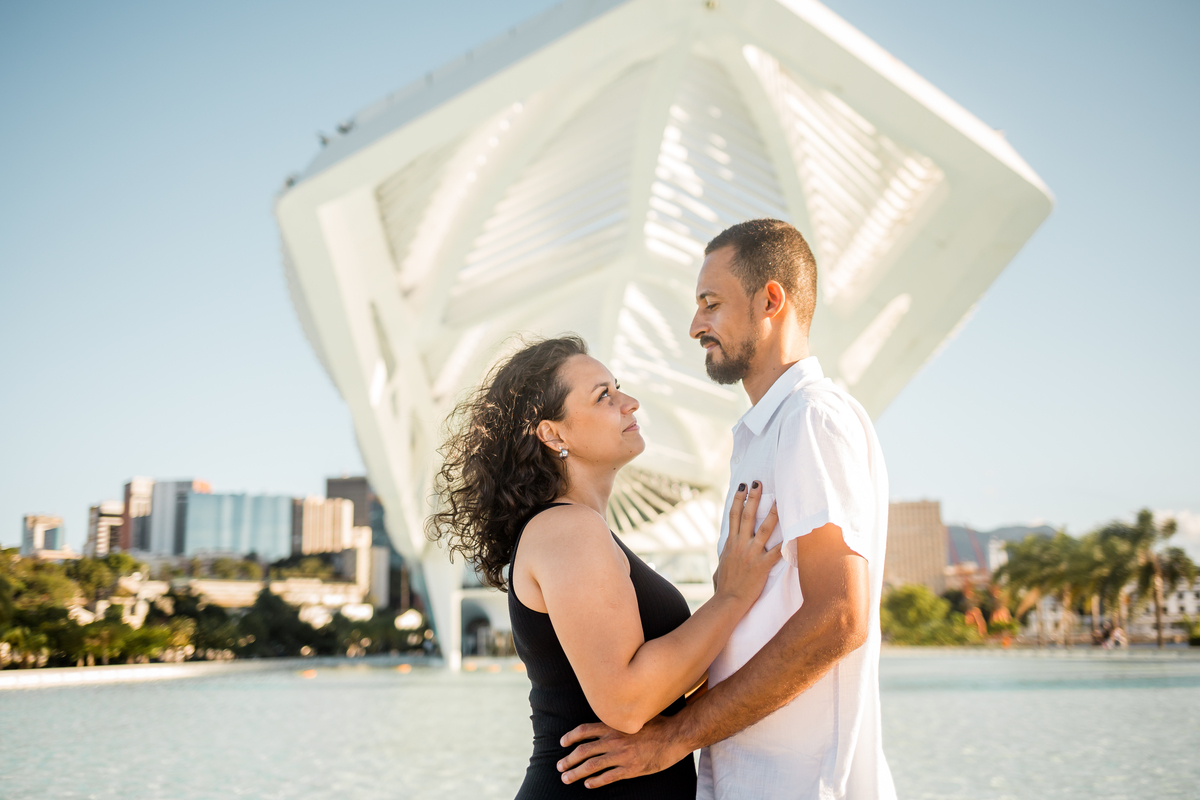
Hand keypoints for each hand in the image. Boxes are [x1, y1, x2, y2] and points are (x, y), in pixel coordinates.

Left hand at [557, 715, 687, 787]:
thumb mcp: (634, 716)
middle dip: (568, 760)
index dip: (571, 737)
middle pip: (583, 750)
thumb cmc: (658, 724)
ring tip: (566, 778)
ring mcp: (621, 755)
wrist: (675, 735)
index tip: (562, 743)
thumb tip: (608, 720)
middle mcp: (613, 740)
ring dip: (576, 773)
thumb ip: (619, 720)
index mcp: (613, 726)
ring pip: (591, 766)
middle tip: (560, 766)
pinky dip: (595, 782)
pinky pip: (608, 777)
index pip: (584, 730)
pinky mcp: (630, 769)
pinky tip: (588, 784)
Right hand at [713, 482, 780, 607]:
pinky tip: (795, 533)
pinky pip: (777, 552)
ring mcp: (751, 554)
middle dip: (753, 497)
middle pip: (747, 515)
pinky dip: (787, 543)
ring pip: (764, 528)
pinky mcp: (762, 565)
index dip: (738, 500)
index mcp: (730, 543)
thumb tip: (724, 554)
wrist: (727, 602)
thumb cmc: (723, 587)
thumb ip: (724, 556)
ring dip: (772, 512)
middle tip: (758, 483)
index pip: (733, 516)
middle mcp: (740, 544)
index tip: (742, 487)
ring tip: (778, 499)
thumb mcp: (720, 567)